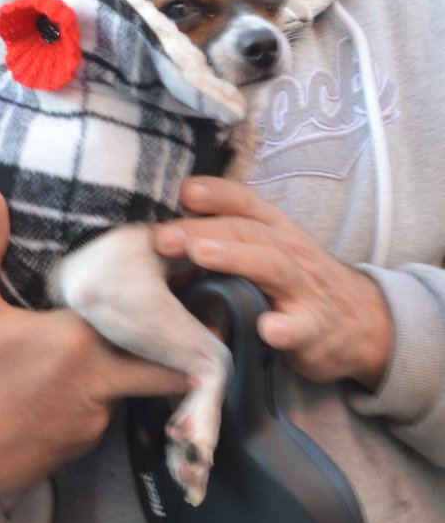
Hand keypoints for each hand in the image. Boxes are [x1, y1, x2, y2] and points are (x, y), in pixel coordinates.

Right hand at [0, 186, 189, 512]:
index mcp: (76, 342)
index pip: (143, 319)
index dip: (169, 305)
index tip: (182, 285)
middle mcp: (96, 385)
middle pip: (161, 367)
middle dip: (171, 347)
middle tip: (177, 321)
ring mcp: (90, 422)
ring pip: (128, 388)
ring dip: (125, 368)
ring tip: (111, 342)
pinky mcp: (79, 448)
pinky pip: (102, 414)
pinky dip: (98, 397)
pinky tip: (70, 380)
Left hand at [152, 177, 391, 390]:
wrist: (360, 320)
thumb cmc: (295, 280)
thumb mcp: (267, 248)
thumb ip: (225, 235)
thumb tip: (162, 228)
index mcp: (272, 229)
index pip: (243, 201)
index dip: (214, 193)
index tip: (181, 192)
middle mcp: (288, 250)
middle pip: (246, 231)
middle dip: (203, 230)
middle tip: (163, 237)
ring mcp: (303, 289)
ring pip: (272, 266)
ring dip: (235, 258)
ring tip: (202, 256)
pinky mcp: (316, 329)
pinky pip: (302, 327)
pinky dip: (285, 329)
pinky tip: (267, 330)